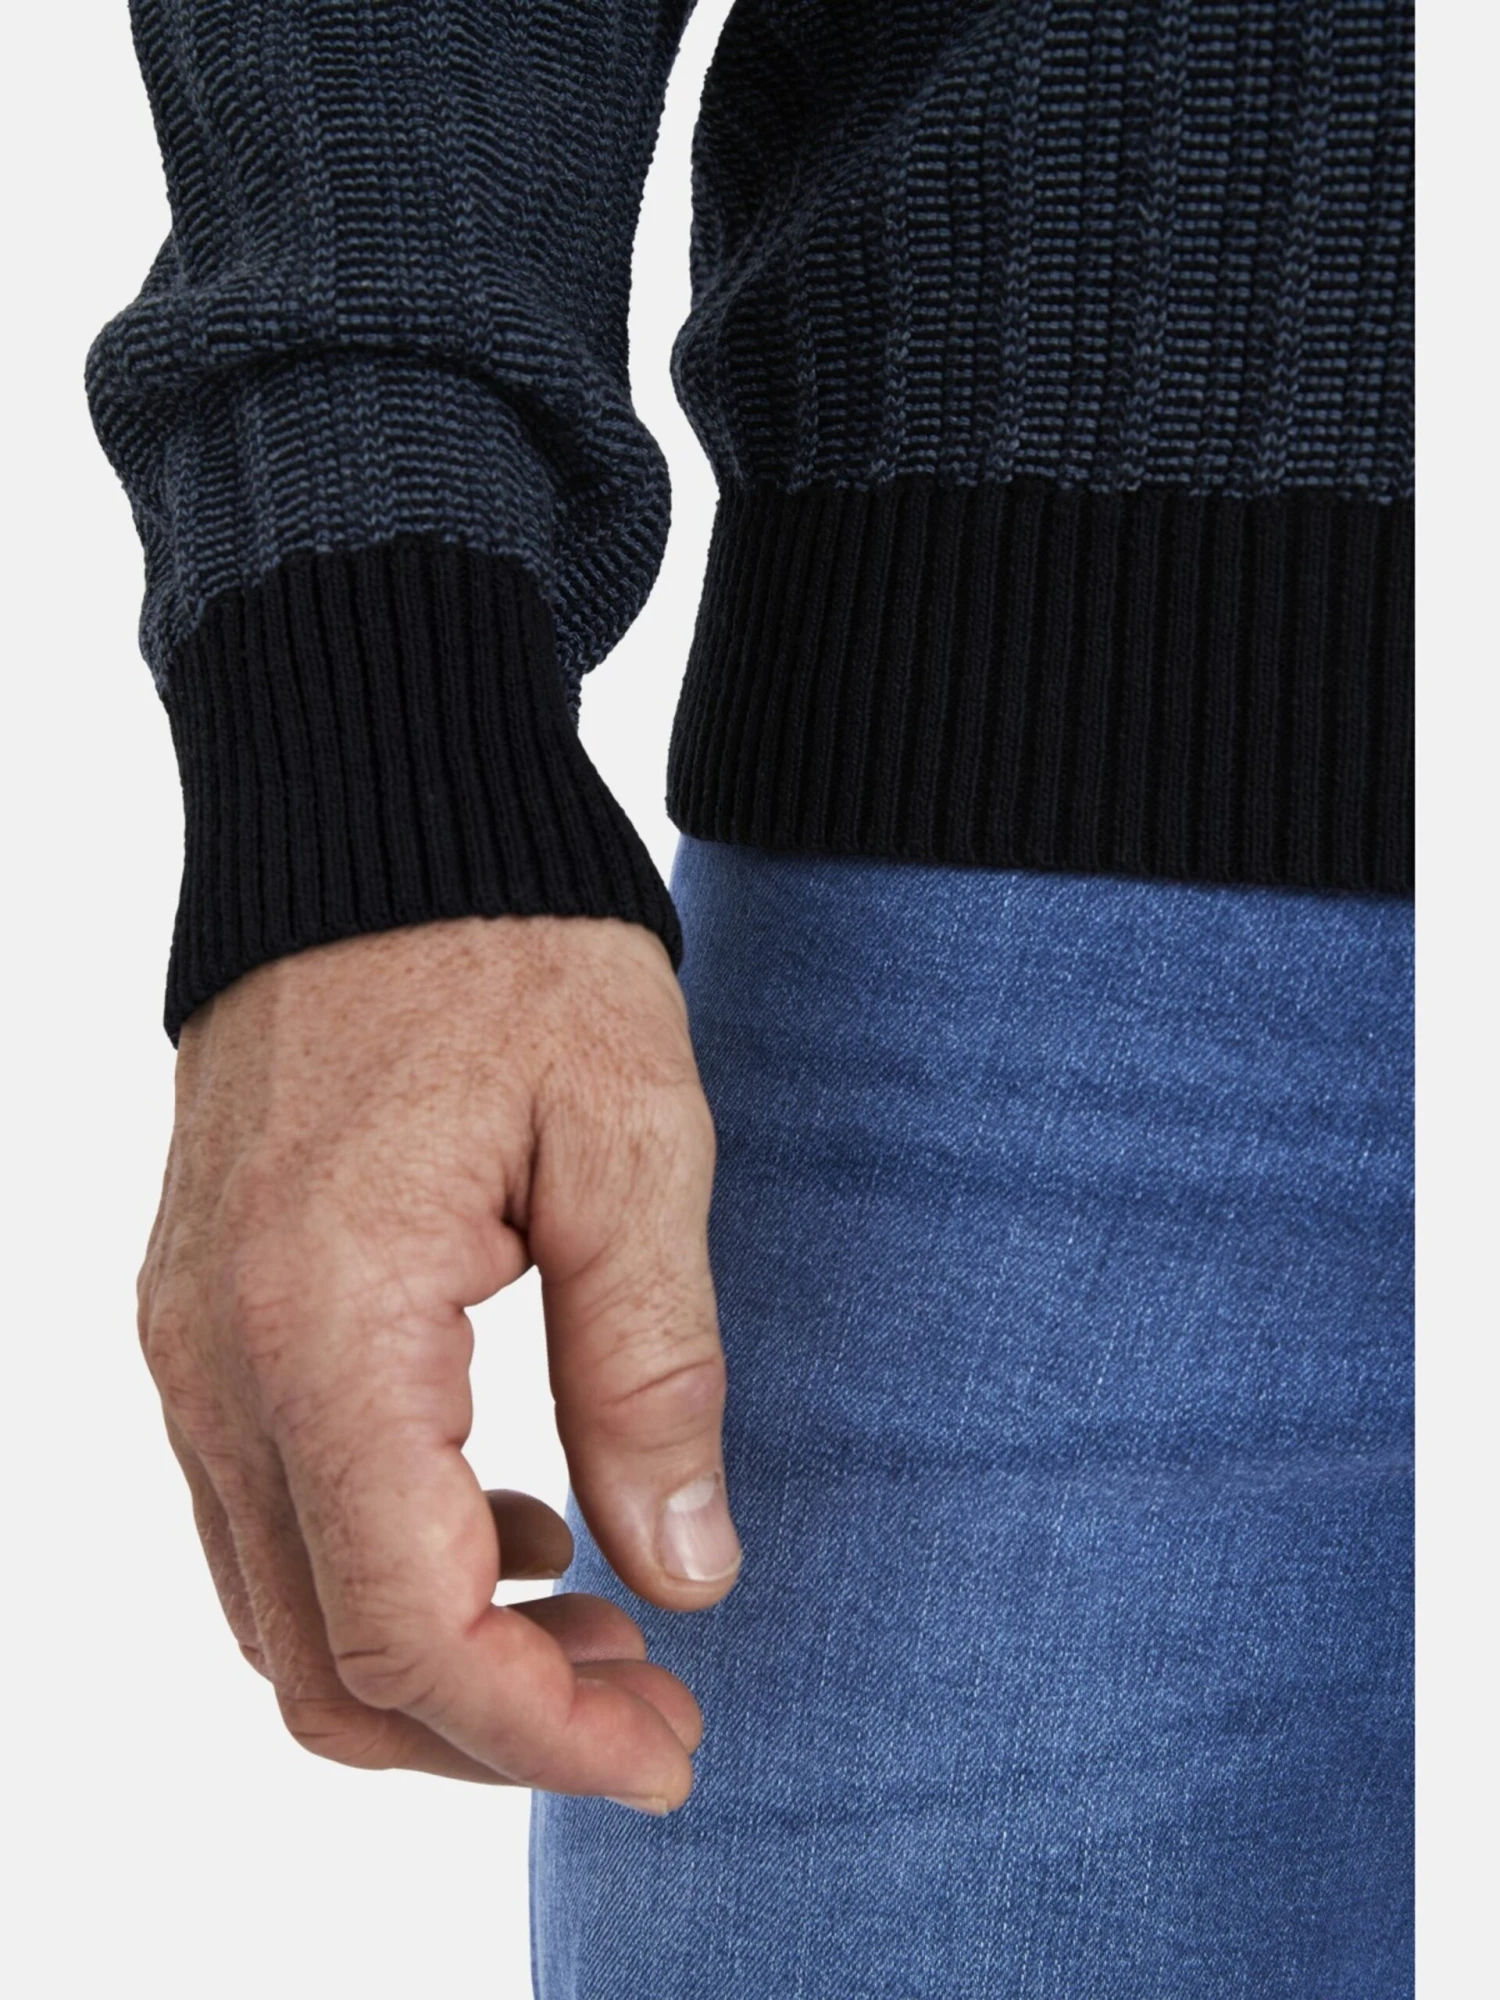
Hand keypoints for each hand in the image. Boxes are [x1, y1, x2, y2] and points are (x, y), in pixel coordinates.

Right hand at [137, 915, 738, 1812]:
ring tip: (603, 1624)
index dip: (542, 1733)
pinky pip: (266, 1510)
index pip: (406, 1630)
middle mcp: (215, 1361)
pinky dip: (383, 1570)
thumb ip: (652, 1371)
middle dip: (494, 1730)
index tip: (673, 1749)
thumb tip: (683, 1575)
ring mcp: (186, 1341)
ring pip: (283, 1606)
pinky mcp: (201, 1314)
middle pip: (322, 1661)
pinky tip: (511, 1520)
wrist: (374, 818)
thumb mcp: (632, 1144)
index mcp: (323, 1326)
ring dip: (439, 1661)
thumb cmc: (513, 952)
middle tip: (656, 1708)